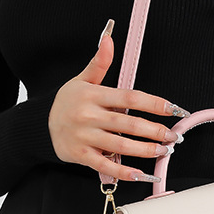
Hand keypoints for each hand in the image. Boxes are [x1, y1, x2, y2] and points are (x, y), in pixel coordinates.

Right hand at [47, 19, 189, 181]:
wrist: (41, 125)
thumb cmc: (67, 101)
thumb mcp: (82, 79)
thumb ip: (99, 62)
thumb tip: (109, 38)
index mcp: (94, 95)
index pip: (129, 98)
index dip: (154, 103)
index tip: (173, 109)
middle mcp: (89, 116)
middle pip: (128, 124)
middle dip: (154, 130)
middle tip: (172, 135)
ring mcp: (85, 137)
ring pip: (119, 145)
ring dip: (144, 150)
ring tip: (162, 150)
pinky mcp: (81, 155)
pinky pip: (105, 165)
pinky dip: (124, 172)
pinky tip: (141, 174)